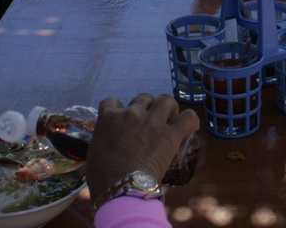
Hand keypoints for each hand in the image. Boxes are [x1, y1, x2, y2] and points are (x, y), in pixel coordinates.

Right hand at [85, 93, 199, 201]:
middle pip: (144, 97)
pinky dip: (190, 121)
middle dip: (148, 108)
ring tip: (170, 122)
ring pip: (166, 99)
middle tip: (150, 123)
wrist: (120, 187)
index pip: (112, 102)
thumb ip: (103, 142)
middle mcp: (131, 114)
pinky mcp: (170, 134)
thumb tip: (109, 148)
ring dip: (169, 109)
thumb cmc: (102, 177)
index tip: (125, 119)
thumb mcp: (94, 153)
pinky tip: (188, 129)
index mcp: (109, 118)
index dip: (120, 108)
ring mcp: (151, 122)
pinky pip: (188, 117)